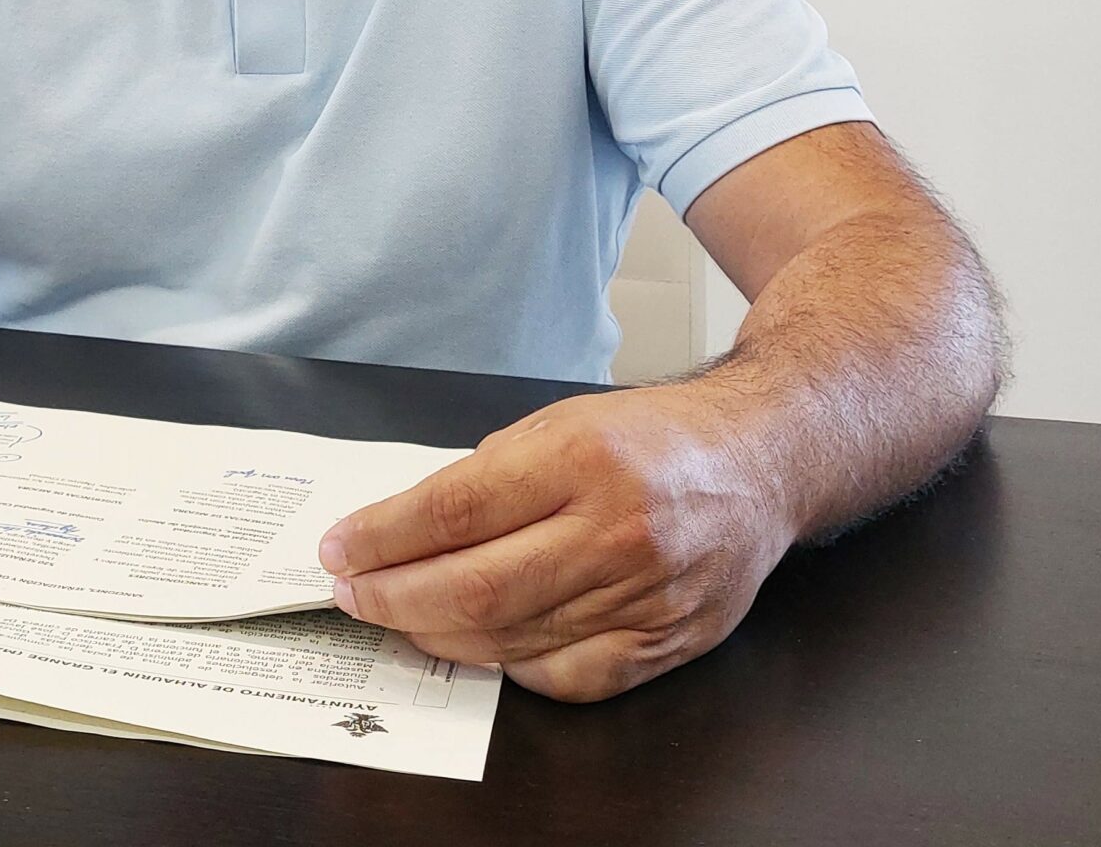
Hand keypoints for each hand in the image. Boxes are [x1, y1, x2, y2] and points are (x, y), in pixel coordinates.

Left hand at [318, 384, 795, 702]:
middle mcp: (616, 529)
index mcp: (580, 457)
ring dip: (438, 635)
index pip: (454, 510)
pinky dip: (509, 667)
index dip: (383, 537)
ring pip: (513, 639)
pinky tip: (478, 643)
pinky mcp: (667, 642)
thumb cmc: (653, 438)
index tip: (340, 549)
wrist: (760, 464)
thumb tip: (403, 532)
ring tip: (398, 618)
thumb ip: (487, 478)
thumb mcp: (560, 423)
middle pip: (477, 586)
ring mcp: (646, 594)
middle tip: (351, 593)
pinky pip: (566, 677)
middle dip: (394, 596)